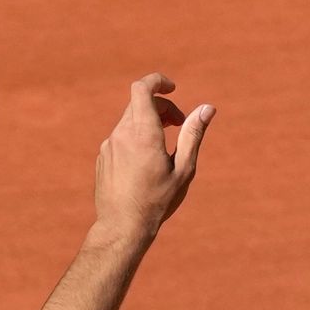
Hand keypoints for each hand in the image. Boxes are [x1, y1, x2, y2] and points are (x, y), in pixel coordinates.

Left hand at [92, 73, 210, 239]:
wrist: (122, 228)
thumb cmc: (157, 202)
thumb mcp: (183, 169)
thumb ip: (193, 135)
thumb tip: (207, 108)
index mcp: (143, 133)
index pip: (142, 88)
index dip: (158, 81)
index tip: (172, 89)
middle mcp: (121, 135)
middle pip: (140, 103)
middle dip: (162, 107)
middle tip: (179, 124)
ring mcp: (108, 146)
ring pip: (129, 120)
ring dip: (149, 122)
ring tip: (164, 143)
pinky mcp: (102, 158)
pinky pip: (120, 137)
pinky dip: (135, 137)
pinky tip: (145, 161)